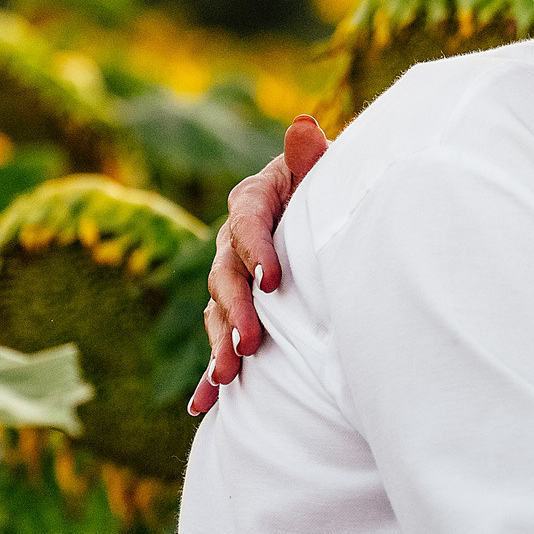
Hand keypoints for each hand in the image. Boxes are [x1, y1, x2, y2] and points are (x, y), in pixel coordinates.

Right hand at [187, 116, 329, 413]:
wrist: (327, 215)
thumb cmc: (329, 188)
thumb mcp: (322, 170)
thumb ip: (310, 157)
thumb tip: (303, 125)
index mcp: (255, 201)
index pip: (248, 222)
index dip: (258, 249)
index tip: (274, 279)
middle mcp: (234, 241)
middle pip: (226, 276)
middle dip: (237, 311)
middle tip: (250, 345)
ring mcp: (231, 278)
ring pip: (219, 313)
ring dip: (220, 345)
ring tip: (227, 377)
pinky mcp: (237, 310)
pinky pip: (219, 341)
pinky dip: (209, 378)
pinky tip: (204, 407)